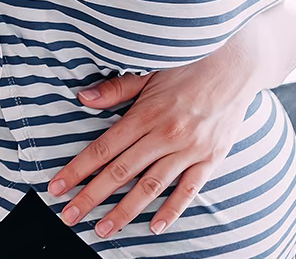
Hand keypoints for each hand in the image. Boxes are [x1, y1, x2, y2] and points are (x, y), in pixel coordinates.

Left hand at [47, 53, 256, 238]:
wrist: (237, 65)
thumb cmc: (188, 65)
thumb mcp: (149, 71)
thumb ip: (116, 89)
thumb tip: (82, 98)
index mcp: (146, 114)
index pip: (103, 149)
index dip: (78, 170)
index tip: (58, 188)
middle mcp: (165, 134)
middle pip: (121, 172)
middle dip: (92, 197)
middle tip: (70, 216)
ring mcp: (189, 149)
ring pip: (151, 186)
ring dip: (125, 211)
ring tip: (104, 230)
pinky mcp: (211, 158)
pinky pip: (189, 190)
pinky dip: (172, 210)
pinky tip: (154, 227)